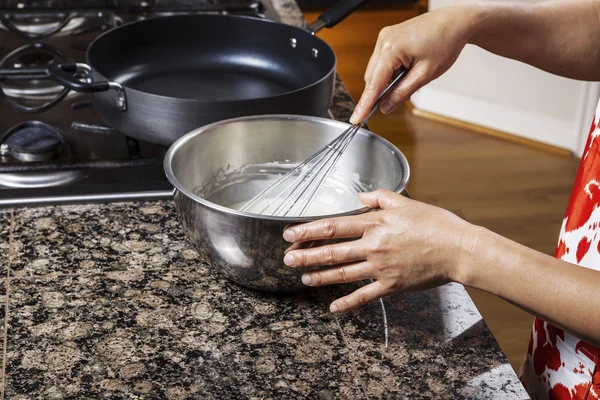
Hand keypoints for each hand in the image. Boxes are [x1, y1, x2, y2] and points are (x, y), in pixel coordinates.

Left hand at [282, 190, 476, 313]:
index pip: (333, 226)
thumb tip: (360, 196)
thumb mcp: (407, 203)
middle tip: (287, 258)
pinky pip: (365, 296)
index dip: (308, 230)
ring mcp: (381, 267)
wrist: (459, 249)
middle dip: (306, 255)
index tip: (291, 233)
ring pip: (343, 274)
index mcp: (375, 224)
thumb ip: (380, 198)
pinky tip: (333, 308)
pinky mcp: (391, 285)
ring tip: (303, 277)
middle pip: (332, 251)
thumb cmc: (436, 223)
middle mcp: (373, 246)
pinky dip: (348, 303)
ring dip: (320, 276)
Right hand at [349, 1, 479, 123]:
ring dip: (387, 81)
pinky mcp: (389, 37)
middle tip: (399, 99)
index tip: (356, 118)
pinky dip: (391, 71)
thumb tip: (386, 106)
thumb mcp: (425, 74)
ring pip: (377, 70)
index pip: (373, 84)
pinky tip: (406, 71)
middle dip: (382, 92)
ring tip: (411, 78)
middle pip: (372, 77)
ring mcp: (385, 37)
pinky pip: (382, 61)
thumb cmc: (445, 42)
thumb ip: (402, 92)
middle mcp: (384, 41)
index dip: (365, 104)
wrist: (456, 22)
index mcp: (391, 49)